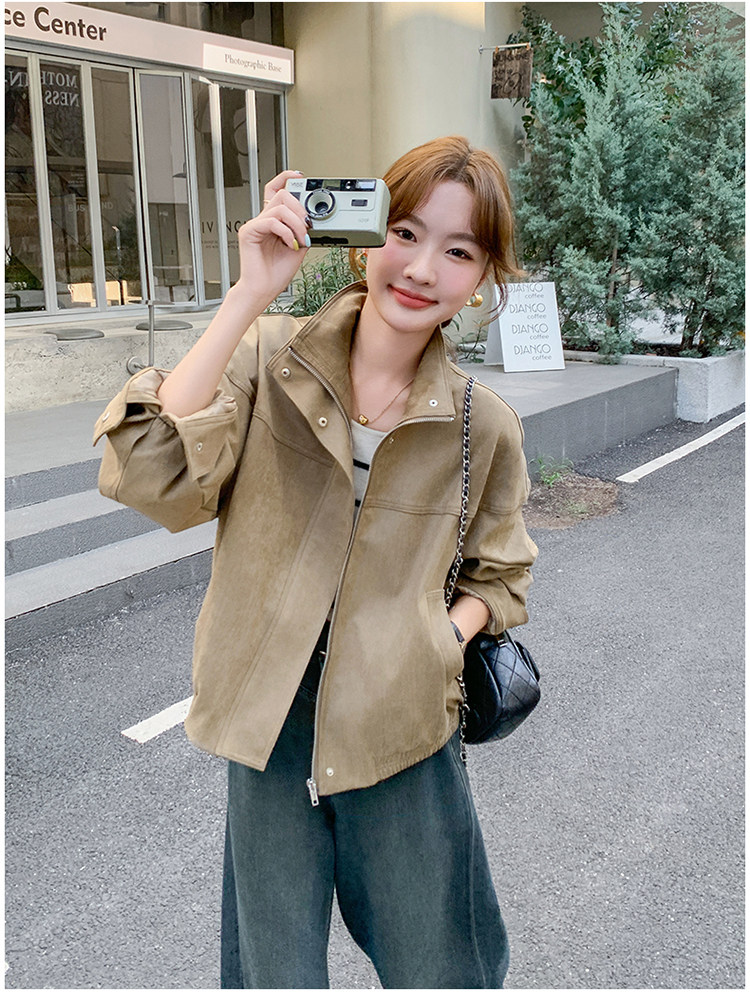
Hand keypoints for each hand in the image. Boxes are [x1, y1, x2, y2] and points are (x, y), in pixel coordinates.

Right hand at [233, 170, 311, 311]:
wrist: (263, 290)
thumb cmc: (275, 274)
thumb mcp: (298, 247)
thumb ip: (303, 231)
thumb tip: (313, 220)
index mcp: (273, 221)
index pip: (276, 190)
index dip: (287, 179)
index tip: (301, 178)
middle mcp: (263, 220)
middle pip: (281, 194)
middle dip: (300, 208)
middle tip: (307, 227)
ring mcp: (254, 224)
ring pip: (279, 206)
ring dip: (296, 222)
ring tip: (300, 240)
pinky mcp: (248, 232)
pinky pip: (271, 221)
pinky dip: (286, 231)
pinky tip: (290, 244)